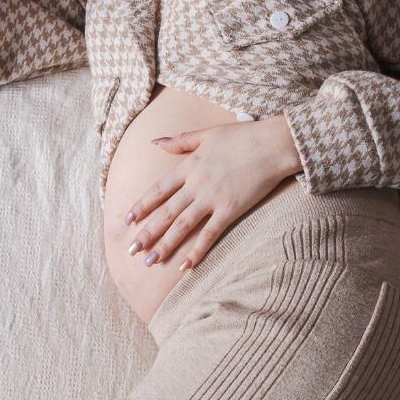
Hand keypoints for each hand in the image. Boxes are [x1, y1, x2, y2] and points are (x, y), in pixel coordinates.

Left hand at [118, 116, 301, 269]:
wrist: (273, 144)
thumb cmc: (243, 136)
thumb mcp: (207, 133)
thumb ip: (180, 140)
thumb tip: (155, 142)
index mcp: (188, 166)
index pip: (158, 190)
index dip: (141, 206)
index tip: (127, 221)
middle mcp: (196, 184)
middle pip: (165, 212)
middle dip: (146, 233)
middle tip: (130, 251)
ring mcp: (212, 198)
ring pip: (182, 226)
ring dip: (164, 245)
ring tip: (149, 262)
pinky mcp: (230, 210)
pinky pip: (210, 234)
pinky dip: (197, 251)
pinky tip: (185, 267)